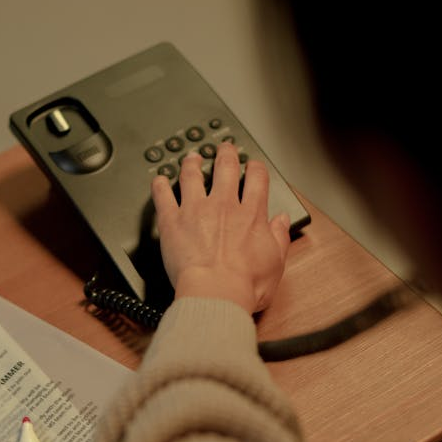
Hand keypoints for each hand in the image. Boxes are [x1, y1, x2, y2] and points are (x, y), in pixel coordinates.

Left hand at [151, 142, 291, 313]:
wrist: (216, 293)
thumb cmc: (245, 285)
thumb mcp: (275, 262)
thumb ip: (279, 237)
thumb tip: (282, 222)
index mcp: (250, 215)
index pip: (257, 179)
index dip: (255, 168)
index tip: (252, 166)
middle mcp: (224, 206)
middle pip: (225, 168)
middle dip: (225, 154)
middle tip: (223, 148)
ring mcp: (196, 210)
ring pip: (192, 176)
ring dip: (192, 163)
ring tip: (191, 158)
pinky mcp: (173, 222)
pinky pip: (163, 196)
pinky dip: (160, 186)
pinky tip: (159, 180)